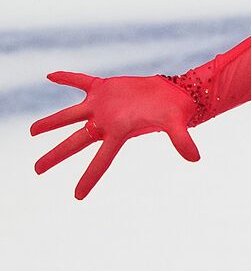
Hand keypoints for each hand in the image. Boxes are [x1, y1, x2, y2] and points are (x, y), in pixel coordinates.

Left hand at [30, 71, 201, 199]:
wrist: (173, 93)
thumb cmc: (175, 111)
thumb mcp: (176, 124)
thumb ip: (181, 140)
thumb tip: (195, 158)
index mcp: (119, 133)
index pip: (101, 161)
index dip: (89, 178)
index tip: (77, 196)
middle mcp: (105, 123)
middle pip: (75, 142)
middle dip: (55, 155)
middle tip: (37, 169)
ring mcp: (102, 106)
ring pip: (70, 115)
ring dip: (51, 122)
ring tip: (32, 131)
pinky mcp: (104, 88)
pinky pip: (81, 82)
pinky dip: (67, 78)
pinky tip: (51, 76)